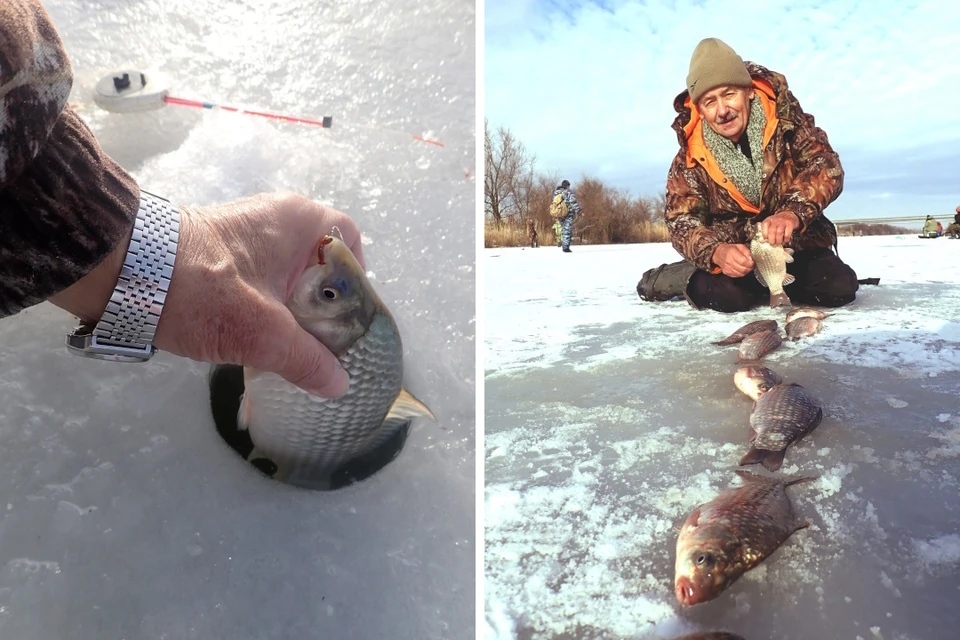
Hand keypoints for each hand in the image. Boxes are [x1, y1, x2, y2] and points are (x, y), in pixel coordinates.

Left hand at [53, 192, 364, 397]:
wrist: (119, 274)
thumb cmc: (204, 290)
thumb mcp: (263, 333)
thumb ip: (306, 359)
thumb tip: (339, 385)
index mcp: (300, 221)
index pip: (351, 247)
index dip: (356, 287)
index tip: (348, 324)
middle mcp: (278, 219)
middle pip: (320, 267)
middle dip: (322, 310)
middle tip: (323, 346)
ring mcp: (247, 234)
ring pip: (289, 278)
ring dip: (292, 314)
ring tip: (292, 352)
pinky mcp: (221, 253)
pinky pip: (262, 282)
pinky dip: (266, 310)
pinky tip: (260, 343)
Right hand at [712, 243, 754, 277]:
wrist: (719, 254)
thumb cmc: (730, 249)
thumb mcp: (739, 246)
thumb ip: (747, 251)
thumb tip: (751, 258)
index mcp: (732, 252)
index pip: (743, 262)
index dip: (750, 263)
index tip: (752, 262)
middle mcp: (728, 261)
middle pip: (743, 269)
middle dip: (750, 268)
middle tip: (751, 265)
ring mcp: (727, 268)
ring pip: (741, 273)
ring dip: (746, 271)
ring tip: (747, 266)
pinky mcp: (727, 273)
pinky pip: (738, 275)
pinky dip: (742, 273)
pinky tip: (742, 268)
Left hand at [760, 211, 799, 245]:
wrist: (789, 215)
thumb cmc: (778, 222)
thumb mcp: (771, 223)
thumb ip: (767, 230)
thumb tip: (765, 240)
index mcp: (769, 220)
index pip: (764, 225)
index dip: (764, 234)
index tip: (766, 239)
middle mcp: (775, 220)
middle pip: (772, 230)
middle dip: (771, 239)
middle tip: (772, 243)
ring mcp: (783, 222)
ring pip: (779, 232)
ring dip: (778, 240)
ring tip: (778, 242)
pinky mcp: (790, 224)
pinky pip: (787, 233)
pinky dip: (786, 239)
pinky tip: (785, 240)